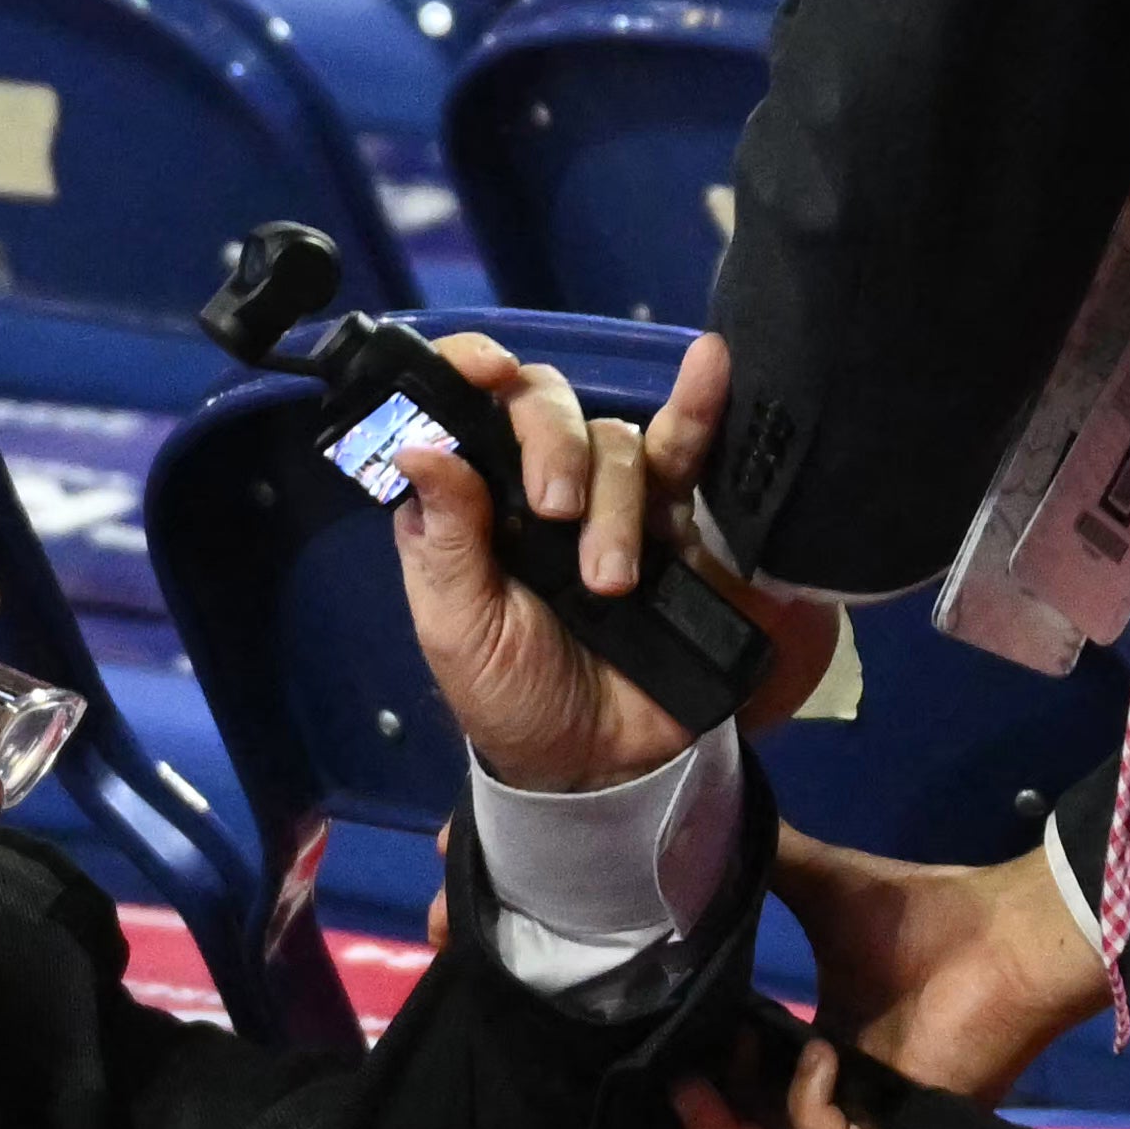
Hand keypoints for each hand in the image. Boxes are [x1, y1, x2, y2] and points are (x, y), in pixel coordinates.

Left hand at [392, 331, 841, 795]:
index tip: (486, 369)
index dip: (468, 370)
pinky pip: (691, 454)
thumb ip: (444, 538)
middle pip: (546, 407)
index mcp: (470, 503)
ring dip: (614, 500)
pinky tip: (710, 365)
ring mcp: (614, 500)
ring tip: (610, 581)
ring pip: (618, 440)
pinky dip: (701, 406)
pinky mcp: (680, 523)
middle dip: (552, 443)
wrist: (601, 763)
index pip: (464, 408)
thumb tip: (419, 448)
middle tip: (554, 514)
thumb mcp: (458, 626)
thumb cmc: (512, 695)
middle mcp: (538, 486)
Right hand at [593, 833, 1120, 1128]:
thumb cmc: (924, 914)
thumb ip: (758, 866)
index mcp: (814, 1058)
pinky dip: (804, 1101)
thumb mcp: (818, 886)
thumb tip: (691, 820)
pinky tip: (815, 1052)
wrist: (1009, 934)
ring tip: (697, 1081)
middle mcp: (837, 1102)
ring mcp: (870, 1128)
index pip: (735, 1109)